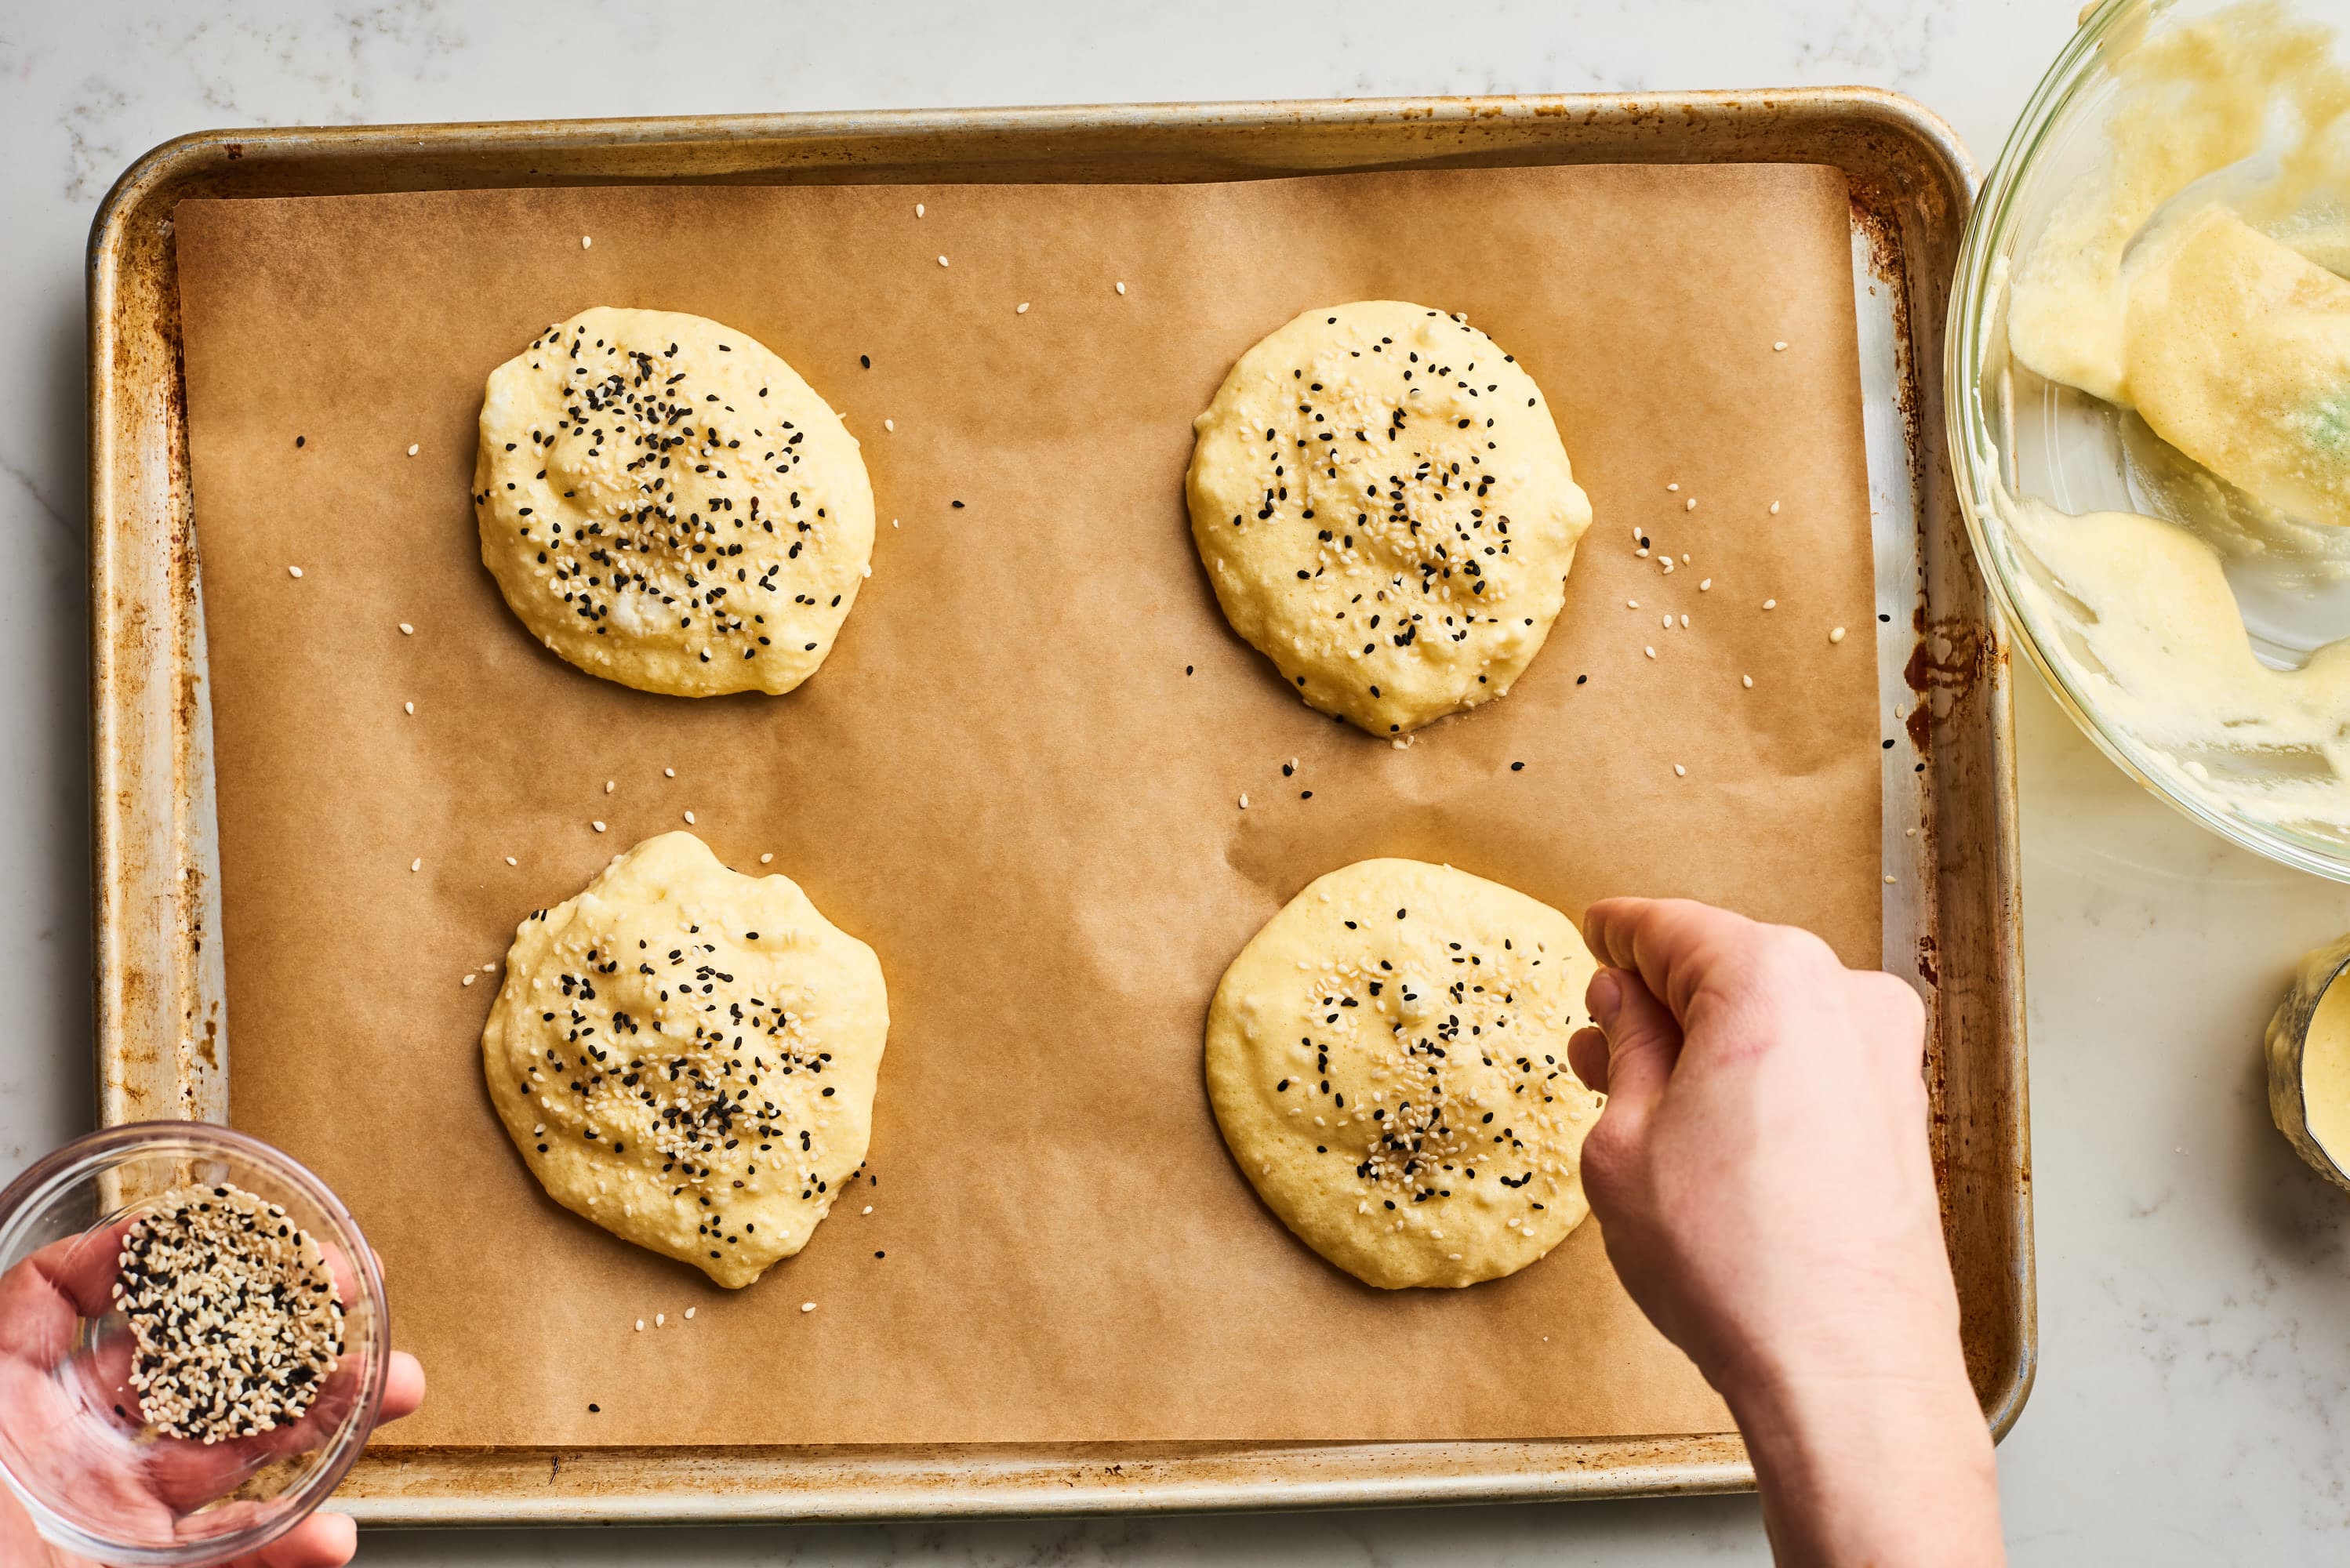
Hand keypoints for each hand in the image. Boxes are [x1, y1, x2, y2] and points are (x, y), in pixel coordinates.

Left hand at [0, 1221, 423, 1567]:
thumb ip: (18, 1336)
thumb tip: (77, 1266)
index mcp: (2, 1403)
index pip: (63, 1301)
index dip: (140, 1253)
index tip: (216, 1226)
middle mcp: (61, 1451)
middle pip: (182, 1365)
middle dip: (277, 1326)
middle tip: (351, 1296)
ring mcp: (107, 1514)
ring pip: (231, 1452)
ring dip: (321, 1421)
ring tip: (386, 1389)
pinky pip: (227, 1551)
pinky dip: (288, 1545)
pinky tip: (329, 1535)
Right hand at [1566, 897, 2000, 1567]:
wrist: (1846, 1369)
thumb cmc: (1734, 1261)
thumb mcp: (1624, 1141)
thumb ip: (1626, 1050)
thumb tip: (1623, 1006)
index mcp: (1768, 976)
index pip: (1669, 926)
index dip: (1617, 935)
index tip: (1595, 936)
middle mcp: (1844, 997)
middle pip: (1728, 968)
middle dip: (1660, 1001)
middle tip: (1599, 1038)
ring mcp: (1887, 1057)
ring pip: (1773, 1020)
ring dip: (1706, 1044)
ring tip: (1640, 1095)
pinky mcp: (1904, 1114)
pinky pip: (1812, 1066)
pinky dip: (1758, 1078)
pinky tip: (1707, 1128)